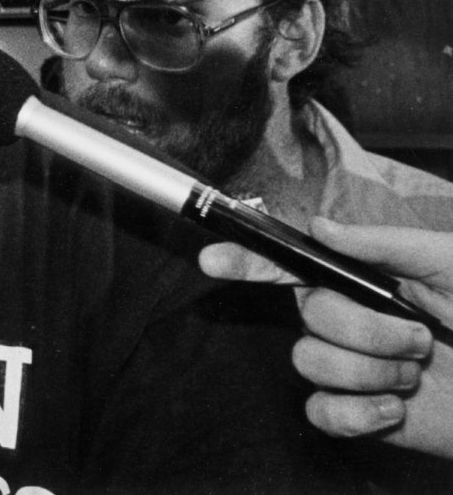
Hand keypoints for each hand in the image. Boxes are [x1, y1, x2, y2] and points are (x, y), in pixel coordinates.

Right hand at [200, 219, 452, 457]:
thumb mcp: (450, 265)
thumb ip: (385, 244)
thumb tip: (319, 227)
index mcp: (364, 281)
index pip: (293, 264)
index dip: (247, 260)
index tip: (212, 259)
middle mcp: (347, 320)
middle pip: (307, 313)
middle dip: (367, 329)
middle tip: (421, 336)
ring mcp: (348, 368)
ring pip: (310, 360)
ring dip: (373, 370)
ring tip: (416, 372)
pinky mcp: (354, 414)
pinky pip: (321, 411)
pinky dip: (359, 414)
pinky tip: (395, 409)